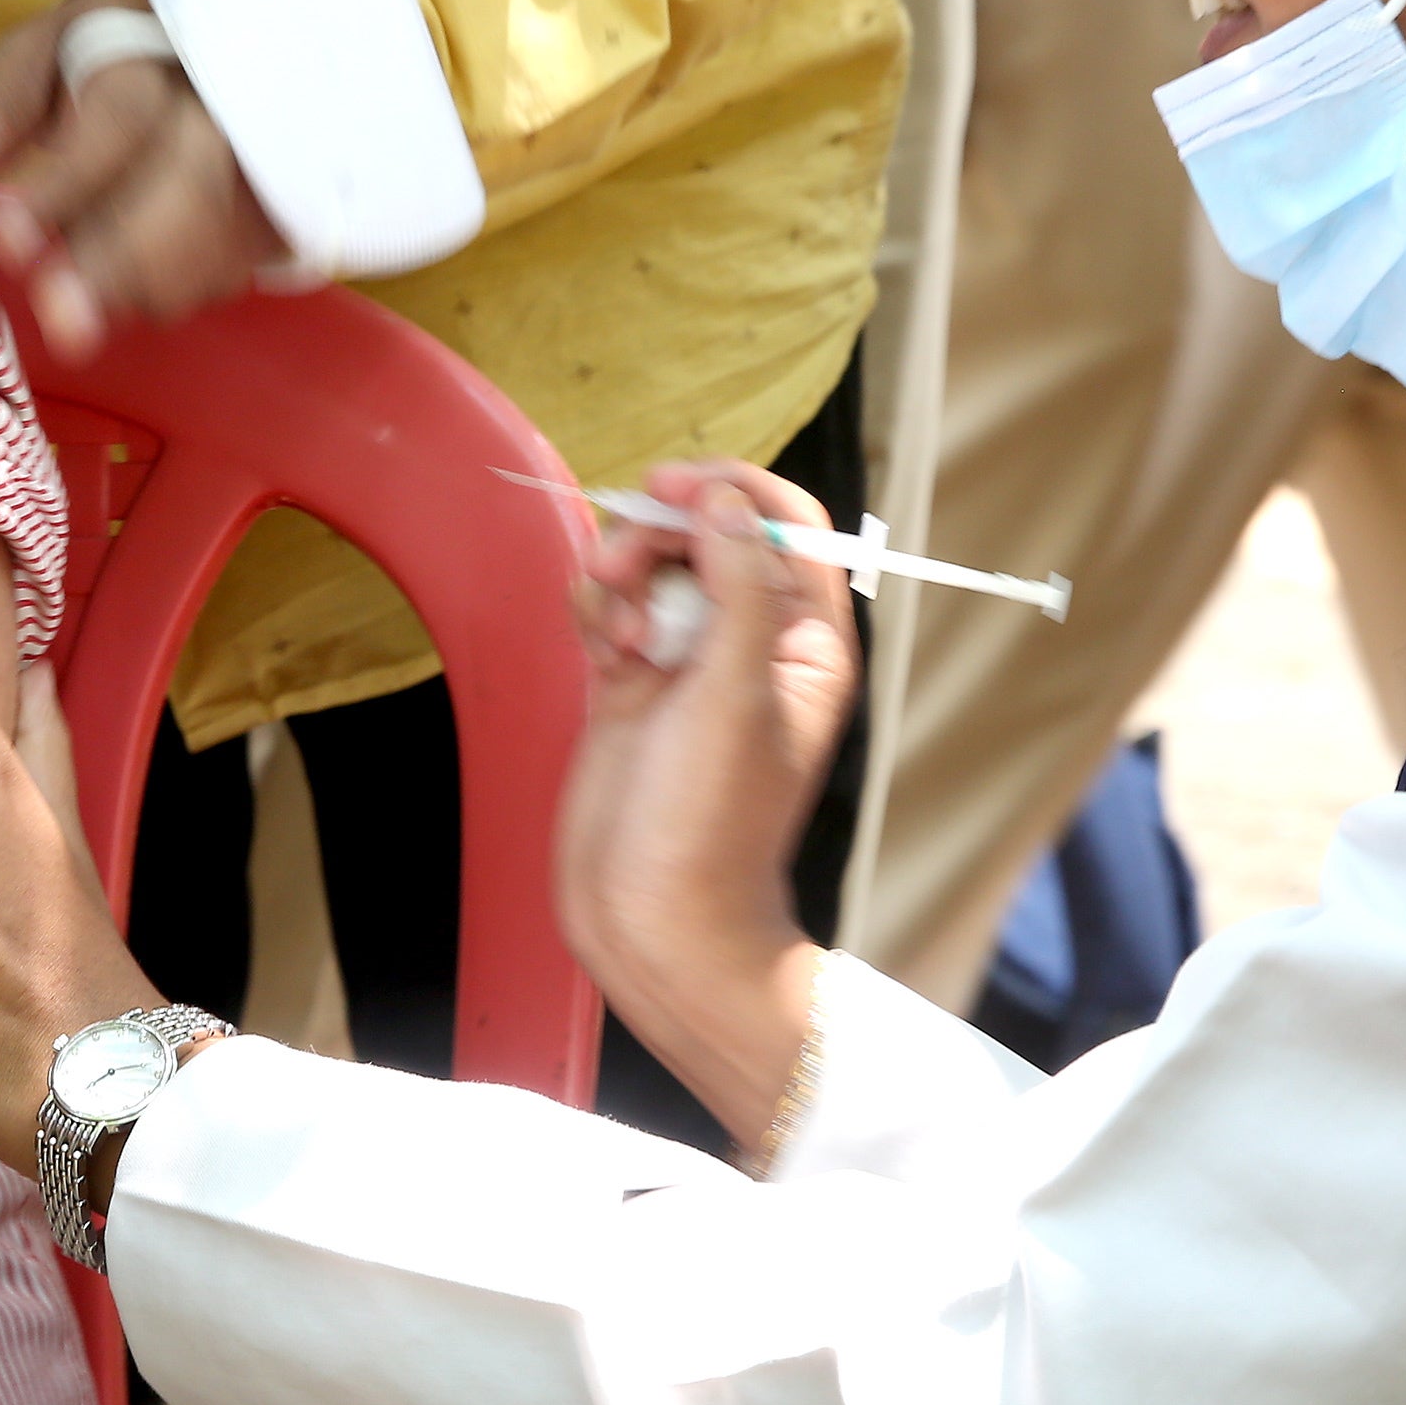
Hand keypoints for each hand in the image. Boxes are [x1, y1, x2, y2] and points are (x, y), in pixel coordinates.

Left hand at [0, 0, 285, 358]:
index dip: (61, 181)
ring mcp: (272, 159)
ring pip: (211, 246)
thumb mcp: (46, 56)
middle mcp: (228, 99)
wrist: (239, 48)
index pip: (118, 115)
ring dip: (136, 284)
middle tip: (62, 328)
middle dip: (117, 265)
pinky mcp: (290, 210)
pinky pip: (227, 276)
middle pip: (189, 189)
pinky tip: (141, 262)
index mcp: (155, 42)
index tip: (1, 231)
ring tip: (83, 274)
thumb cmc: (119, 53)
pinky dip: (172, 286)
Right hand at [554, 463, 856, 1142]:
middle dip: (661, 535)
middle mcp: (750, 642)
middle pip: (707, 535)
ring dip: (623, 572)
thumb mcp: (734, 693)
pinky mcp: (629, 681)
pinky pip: (612, 606)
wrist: (651, 917)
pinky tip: (600, 646)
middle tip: (626, 567)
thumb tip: (723, 501)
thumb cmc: (710, 821)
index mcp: (806, 642)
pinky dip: (598, 607)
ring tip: (615, 627)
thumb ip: (738, 585)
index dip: (734, 491)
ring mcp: (687, 661)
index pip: (788, 525)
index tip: (675, 487)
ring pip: (652, 565)